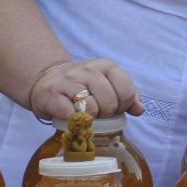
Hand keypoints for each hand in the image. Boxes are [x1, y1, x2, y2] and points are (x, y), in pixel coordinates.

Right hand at [29, 58, 144, 122]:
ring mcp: (69, 80)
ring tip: (85, 114)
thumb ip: (127, 95)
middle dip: (106, 114)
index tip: (116, 108)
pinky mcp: (52, 93)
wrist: (47, 81)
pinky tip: (70, 116)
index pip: (126, 90)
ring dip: (90, 118)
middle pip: (110, 102)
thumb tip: (139, 109)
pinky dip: (74, 121)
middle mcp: (88, 69)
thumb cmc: (83, 87)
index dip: (124, 105)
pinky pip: (71, 114)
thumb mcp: (108, 85)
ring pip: (91, 108)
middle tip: (98, 113)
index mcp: (106, 66)